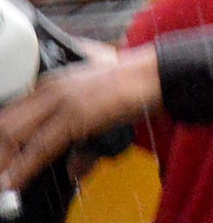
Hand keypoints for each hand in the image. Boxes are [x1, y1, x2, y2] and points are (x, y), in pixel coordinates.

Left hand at [0, 45, 160, 191]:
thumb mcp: (97, 107)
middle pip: (4, 122)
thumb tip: (74, 169)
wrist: (153, 75)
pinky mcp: (73, 116)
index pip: (11, 111)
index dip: (0, 137)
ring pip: (12, 134)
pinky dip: (21, 169)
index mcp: (52, 82)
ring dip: (3, 161)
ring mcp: (60, 101)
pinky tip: (12, 182)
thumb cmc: (130, 83)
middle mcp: (50, 88)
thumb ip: (82, 137)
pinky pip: (38, 148)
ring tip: (3, 180)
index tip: (2, 154)